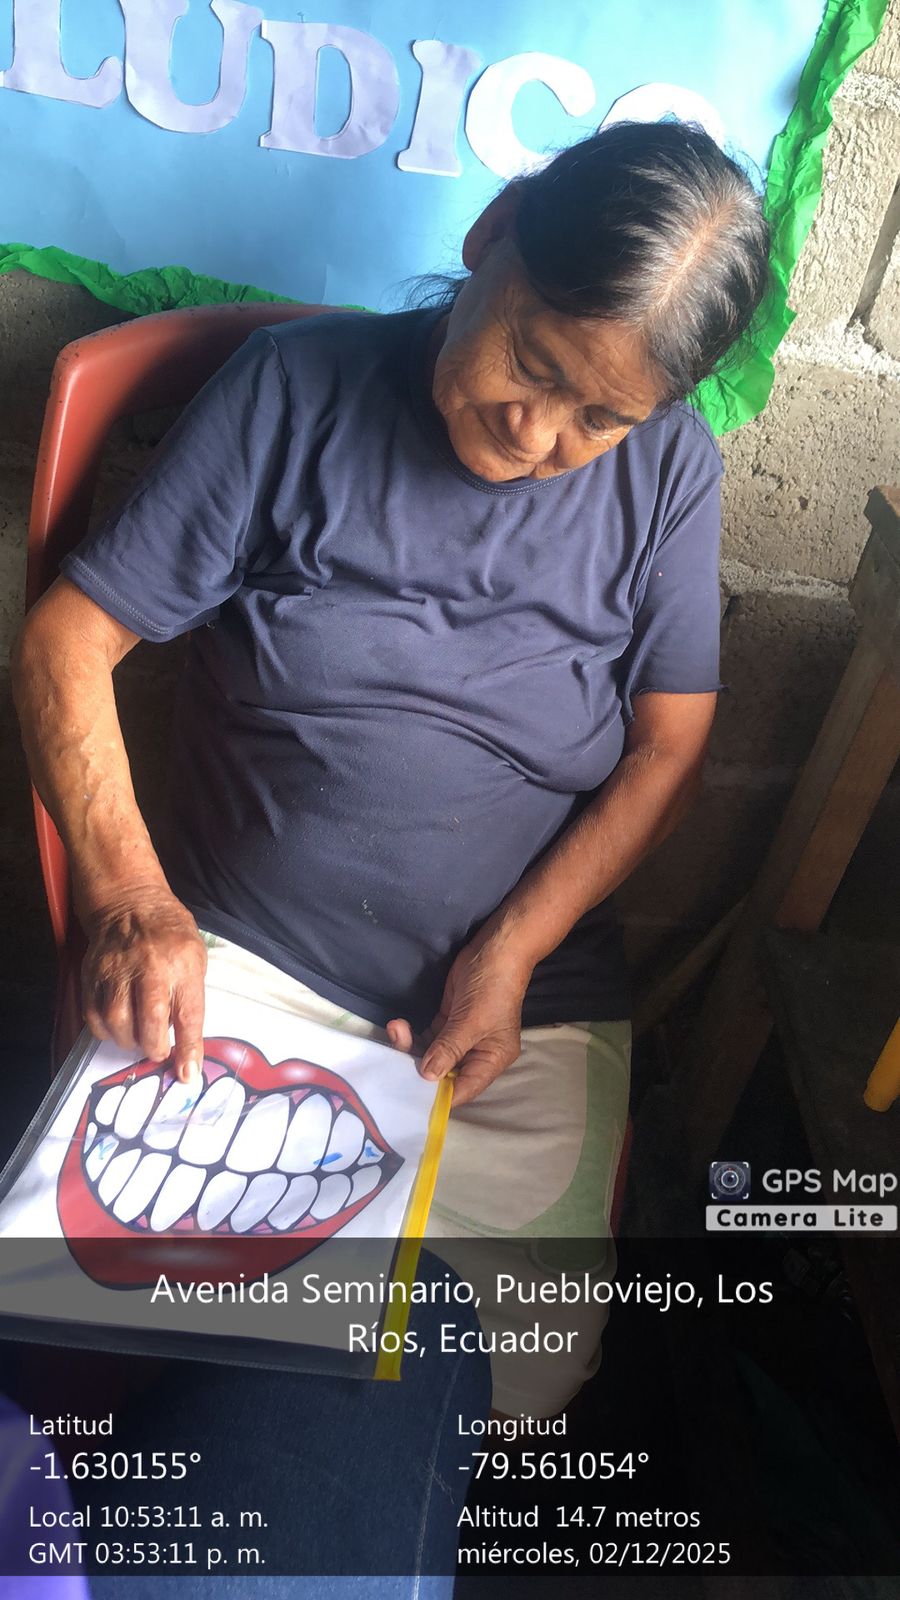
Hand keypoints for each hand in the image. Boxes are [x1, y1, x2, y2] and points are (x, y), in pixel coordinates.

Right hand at [81, 889, 206, 1083]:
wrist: (129, 903)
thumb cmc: (170, 933)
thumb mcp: (195, 957)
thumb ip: (191, 998)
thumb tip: (189, 1044)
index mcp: (182, 962)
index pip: (188, 1014)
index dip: (188, 1049)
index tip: (187, 1074)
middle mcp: (148, 966)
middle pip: (149, 1022)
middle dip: (154, 1047)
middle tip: (158, 1051)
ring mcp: (116, 970)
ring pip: (117, 1022)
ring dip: (129, 1041)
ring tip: (139, 1038)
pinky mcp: (92, 974)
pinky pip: (94, 1015)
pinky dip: (105, 1031)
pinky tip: (118, 1028)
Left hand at [386, 932, 530, 1107]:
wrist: (495, 949)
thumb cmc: (492, 988)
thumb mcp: (471, 1021)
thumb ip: (448, 1049)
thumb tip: (426, 1076)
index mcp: (491, 1060)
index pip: (463, 1089)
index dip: (438, 1096)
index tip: (408, 1096)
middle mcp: (476, 1054)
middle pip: (444, 1074)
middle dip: (417, 1068)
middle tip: (393, 1058)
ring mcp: (461, 1038)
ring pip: (431, 1055)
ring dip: (410, 1047)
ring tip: (395, 1030)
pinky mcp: (448, 1022)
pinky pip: (427, 1038)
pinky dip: (412, 1036)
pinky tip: (398, 1026)